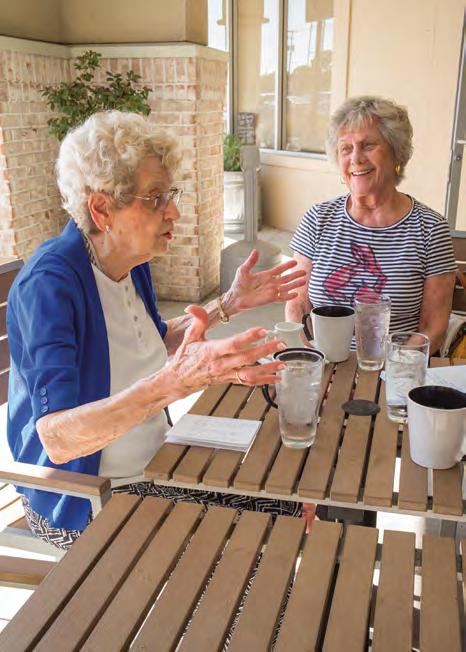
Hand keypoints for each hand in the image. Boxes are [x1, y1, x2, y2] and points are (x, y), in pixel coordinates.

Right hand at [170, 305, 287, 393]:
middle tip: (280, 343)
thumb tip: (192, 307)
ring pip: (250, 373)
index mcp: (212, 351)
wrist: (180, 379)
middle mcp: (221, 365)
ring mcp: (227, 374)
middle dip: (265, 351)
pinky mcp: (230, 380)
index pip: (233, 344)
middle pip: (246, 358)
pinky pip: (249, 382)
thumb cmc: (186, 357)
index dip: (248, 337)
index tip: (262, 330)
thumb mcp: (189, 337)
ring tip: (283, 363)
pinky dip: (264, 380)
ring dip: (268, 369)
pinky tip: (276, 376)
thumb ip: (197, 321)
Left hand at [226, 249, 306, 312]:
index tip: (295, 262)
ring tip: (304, 281)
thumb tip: (255, 250)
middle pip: (286, 278)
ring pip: (287, 287)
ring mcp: (271, 291)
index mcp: (265, 275)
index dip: (287, 266)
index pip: (279, 269)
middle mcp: (270, 283)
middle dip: (295, 275)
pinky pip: (282, 298)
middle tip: (304, 271)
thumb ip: (251, 261)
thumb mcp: (243, 270)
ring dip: (295, 284)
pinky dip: (289, 296)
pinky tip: (295, 294)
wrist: (235, 297)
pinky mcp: (270, 299)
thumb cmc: (238, 285)